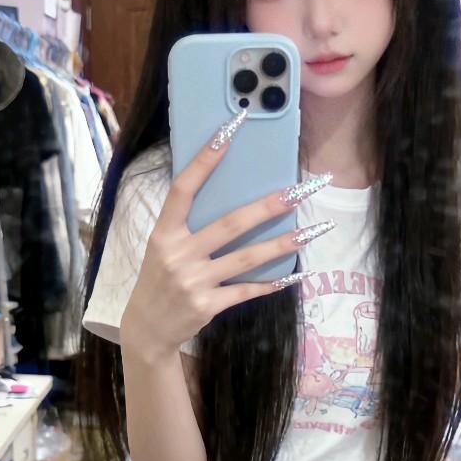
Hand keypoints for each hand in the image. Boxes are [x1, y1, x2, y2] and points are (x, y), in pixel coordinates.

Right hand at [121, 109, 333, 361]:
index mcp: (164, 233)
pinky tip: (296, 275)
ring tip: (314, 229)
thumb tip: (229, 193)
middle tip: (301, 190)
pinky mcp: (207, 305)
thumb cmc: (159, 277)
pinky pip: (246, 290)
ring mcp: (193, 281)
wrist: (146, 328)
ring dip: (284, 243)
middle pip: (230, 224)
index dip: (204, 160)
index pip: (183, 189)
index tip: (228, 131)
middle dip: (269, 206)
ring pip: (247, 257)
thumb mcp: (162, 246)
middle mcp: (178, 254)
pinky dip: (272, 283)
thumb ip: (187, 224)